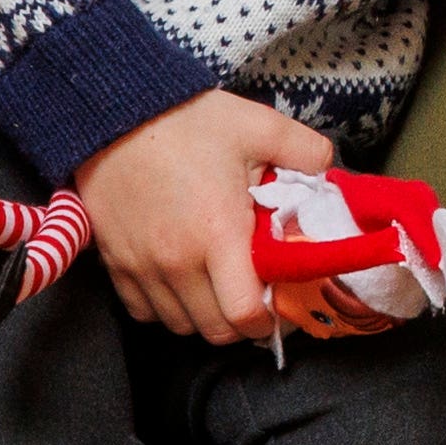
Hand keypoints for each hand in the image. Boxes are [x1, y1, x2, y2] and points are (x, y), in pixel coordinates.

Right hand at [77, 89, 333, 341]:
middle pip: (213, 330)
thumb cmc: (190, 121)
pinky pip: (143, 310)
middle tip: (255, 298)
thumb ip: (306, 151)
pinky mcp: (114, 264)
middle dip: (240, 324)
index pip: (243, 314)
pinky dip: (165, 308)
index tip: (282, 311)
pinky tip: (182, 283)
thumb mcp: (258, 126)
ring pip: (178, 324)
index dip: (269, 323)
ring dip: (204, 317)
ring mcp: (142, 268)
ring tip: (220, 290)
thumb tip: (331, 173)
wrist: (115, 114)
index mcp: (219, 235)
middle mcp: (178, 263)